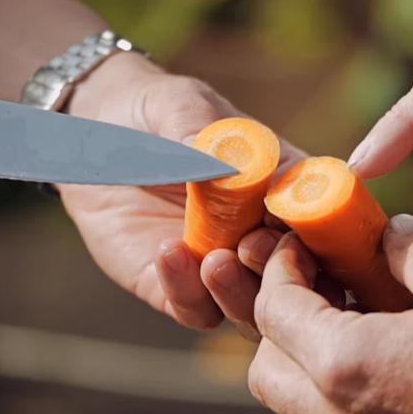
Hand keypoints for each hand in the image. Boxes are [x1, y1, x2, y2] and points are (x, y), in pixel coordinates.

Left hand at [56, 52, 305, 339]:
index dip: (318, 230)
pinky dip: (188, 291)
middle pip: (294, 274)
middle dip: (279, 268)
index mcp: (278, 187)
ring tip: (213, 261)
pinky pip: (194, 308)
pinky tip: (168, 254)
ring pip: (252, 305)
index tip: (296, 225)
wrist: (94, 137)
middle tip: (250, 246)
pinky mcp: (178, 286)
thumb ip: (200, 129)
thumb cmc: (151, 111)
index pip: (319, 217)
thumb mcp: (176, 105)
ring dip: (240, 293)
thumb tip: (224, 162)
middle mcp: (257, 231)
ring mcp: (220, 264)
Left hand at [248, 214, 412, 413]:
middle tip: (310, 275)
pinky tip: (367, 339)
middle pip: (266, 362)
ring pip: (290, 394)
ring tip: (335, 304)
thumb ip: (411, 254)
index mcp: (346, 367)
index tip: (299, 242)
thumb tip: (389, 234)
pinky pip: (326, 411)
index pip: (275, 308)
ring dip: (296, 345)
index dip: (280, 265)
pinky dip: (327, 373)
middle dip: (275, 312)